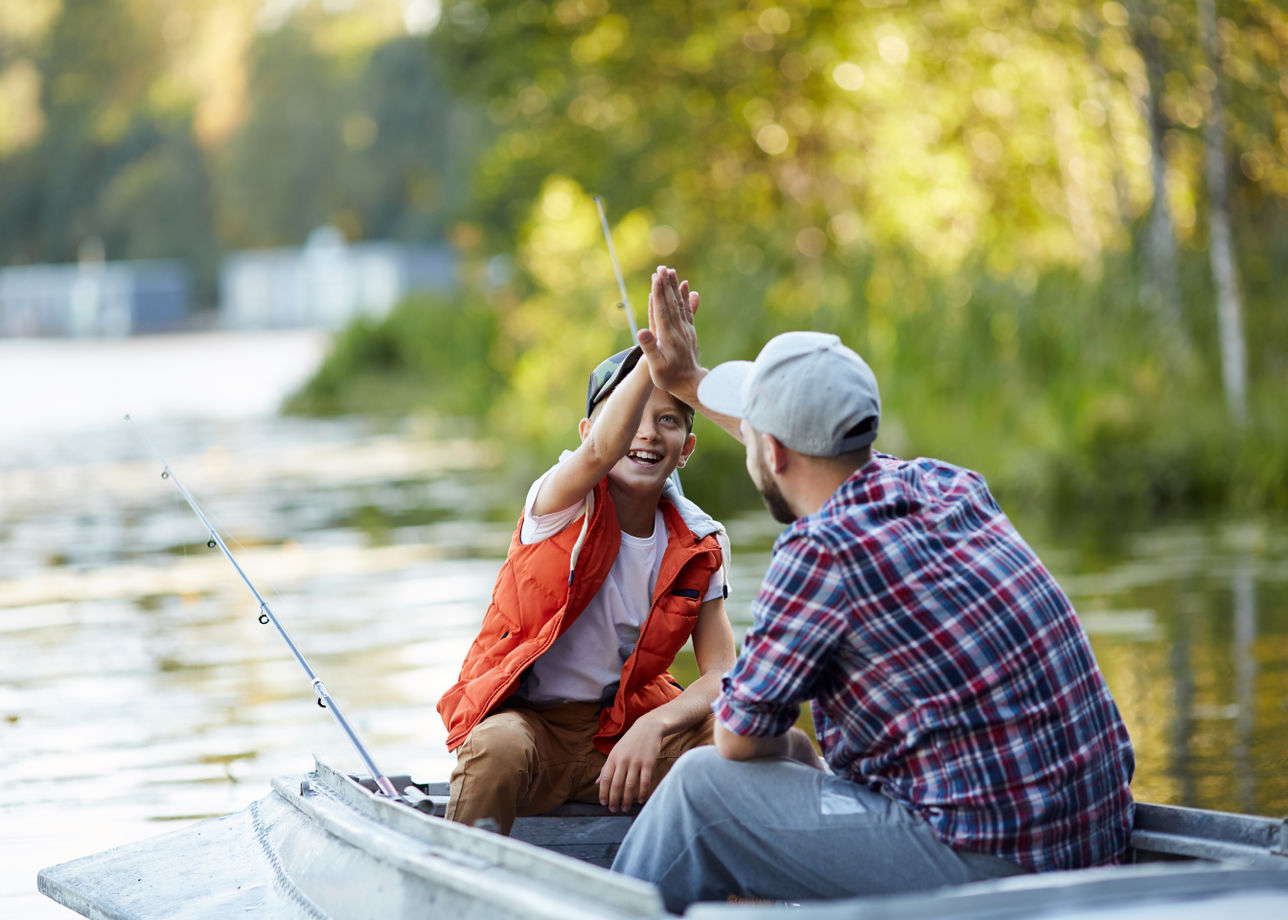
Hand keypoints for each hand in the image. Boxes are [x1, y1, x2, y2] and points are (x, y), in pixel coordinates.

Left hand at [598, 717, 664, 811]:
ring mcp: (636, 761)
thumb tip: (596, 783)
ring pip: (630, 785)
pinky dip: (642, 792)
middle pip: (616, 784)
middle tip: (613, 810)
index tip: (603, 803)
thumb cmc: (630, 742)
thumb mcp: (615, 752)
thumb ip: (606, 768)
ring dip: (627, 799)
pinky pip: (645, 781)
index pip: (605, 778)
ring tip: (625, 809)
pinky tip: (641, 800)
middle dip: (614, 800)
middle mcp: (623, 760)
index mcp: (613, 758)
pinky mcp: (648, 762)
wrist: (648, 727)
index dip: (603, 793)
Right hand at [639, 266, 702, 400]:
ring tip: (672, 271)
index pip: (662, 310)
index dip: (659, 293)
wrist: (692, 384)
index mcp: (668, 337)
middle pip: (672, 303)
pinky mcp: (690, 331)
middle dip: (667, 284)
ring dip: (675, 287)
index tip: (656, 278)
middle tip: (663, 267)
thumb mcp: (656, 367)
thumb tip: (641, 331)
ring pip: (680, 303)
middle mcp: (679, 330)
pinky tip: (686, 286)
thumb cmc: (670, 378)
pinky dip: (686, 297)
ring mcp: (686, 329)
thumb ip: (649, 348)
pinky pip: (688, 310)